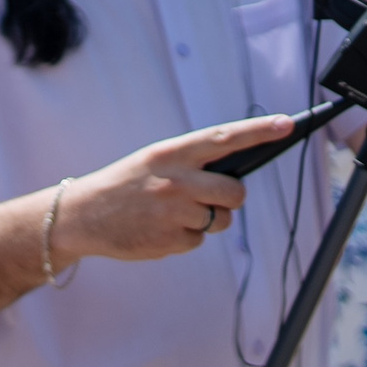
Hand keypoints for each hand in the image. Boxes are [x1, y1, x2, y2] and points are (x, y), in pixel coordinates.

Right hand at [52, 115, 292, 264]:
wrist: (81, 216)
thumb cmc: (124, 186)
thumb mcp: (153, 162)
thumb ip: (191, 165)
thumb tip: (234, 178)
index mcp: (171, 154)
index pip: (223, 138)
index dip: (258, 131)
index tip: (286, 125)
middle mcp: (175, 181)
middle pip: (235, 193)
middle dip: (231, 199)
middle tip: (212, 199)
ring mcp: (173, 213)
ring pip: (219, 220)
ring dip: (205, 220)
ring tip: (171, 215)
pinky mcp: (170, 241)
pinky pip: (197, 241)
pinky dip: (184, 238)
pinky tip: (158, 230)